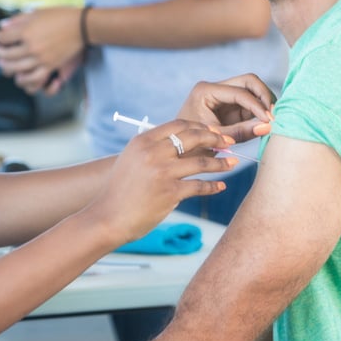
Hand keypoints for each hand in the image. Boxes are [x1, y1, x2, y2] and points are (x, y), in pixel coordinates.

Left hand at [0, 6, 83, 93]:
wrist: (82, 26)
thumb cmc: (61, 16)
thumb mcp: (37, 13)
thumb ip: (18, 19)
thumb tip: (2, 25)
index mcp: (27, 31)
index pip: (3, 37)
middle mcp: (31, 46)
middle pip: (7, 54)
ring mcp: (40, 58)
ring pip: (16, 68)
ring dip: (6, 66)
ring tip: (3, 63)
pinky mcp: (50, 66)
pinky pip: (33, 78)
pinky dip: (24, 79)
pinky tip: (19, 77)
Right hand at [88, 121, 237, 242]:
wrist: (107, 217)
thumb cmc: (120, 190)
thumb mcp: (131, 159)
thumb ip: (152, 148)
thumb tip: (181, 142)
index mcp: (143, 141)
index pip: (179, 124)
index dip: (200, 126)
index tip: (213, 131)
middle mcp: (153, 152)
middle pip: (193, 137)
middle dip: (215, 139)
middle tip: (229, 143)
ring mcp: (162, 172)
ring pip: (201, 162)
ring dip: (220, 163)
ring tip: (232, 163)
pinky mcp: (170, 193)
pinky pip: (199, 186)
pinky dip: (213, 186)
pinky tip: (221, 186)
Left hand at [178, 74, 274, 143]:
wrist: (177, 151)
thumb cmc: (190, 145)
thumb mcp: (215, 139)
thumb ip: (241, 132)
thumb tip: (268, 126)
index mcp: (206, 90)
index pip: (240, 92)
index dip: (258, 105)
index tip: (270, 120)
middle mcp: (216, 88)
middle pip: (249, 81)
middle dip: (264, 96)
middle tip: (274, 115)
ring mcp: (224, 96)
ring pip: (253, 91)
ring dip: (264, 104)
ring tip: (272, 122)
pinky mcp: (231, 107)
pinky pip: (251, 105)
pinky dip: (260, 113)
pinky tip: (265, 125)